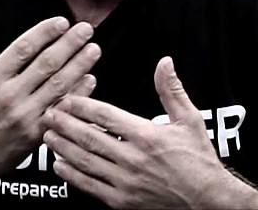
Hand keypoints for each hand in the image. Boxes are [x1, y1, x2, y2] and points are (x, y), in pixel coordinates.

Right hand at [0, 17, 100, 201]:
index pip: (23, 49)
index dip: (44, 33)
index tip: (61, 21)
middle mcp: (10, 96)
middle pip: (47, 64)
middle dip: (69, 44)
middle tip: (86, 29)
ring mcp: (25, 117)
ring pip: (58, 86)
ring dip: (79, 66)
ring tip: (94, 49)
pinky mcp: (36, 135)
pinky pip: (61, 111)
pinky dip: (77, 95)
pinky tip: (90, 81)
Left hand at [43, 57, 238, 208]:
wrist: (210, 201)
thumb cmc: (199, 160)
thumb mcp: (190, 120)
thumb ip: (172, 91)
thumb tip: (164, 62)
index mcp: (147, 136)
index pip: (106, 116)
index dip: (82, 105)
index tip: (66, 98)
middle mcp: (133, 159)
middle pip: (90, 138)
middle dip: (65, 124)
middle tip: (48, 114)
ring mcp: (126, 182)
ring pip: (86, 161)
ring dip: (63, 147)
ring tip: (47, 135)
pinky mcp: (123, 202)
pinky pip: (91, 187)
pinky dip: (72, 176)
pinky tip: (59, 165)